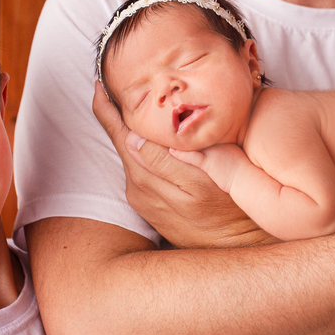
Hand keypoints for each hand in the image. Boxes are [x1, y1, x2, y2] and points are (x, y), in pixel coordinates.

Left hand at [91, 83, 271, 248]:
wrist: (235, 249)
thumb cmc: (231, 206)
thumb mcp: (207, 179)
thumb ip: (168, 159)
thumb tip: (132, 138)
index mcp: (150, 176)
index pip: (121, 134)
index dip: (108, 109)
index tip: (100, 85)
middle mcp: (139, 188)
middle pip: (120, 142)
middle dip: (113, 115)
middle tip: (107, 87)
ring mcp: (142, 199)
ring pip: (128, 156)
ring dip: (126, 132)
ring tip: (129, 106)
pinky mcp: (148, 207)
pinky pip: (136, 171)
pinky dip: (138, 152)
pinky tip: (147, 140)